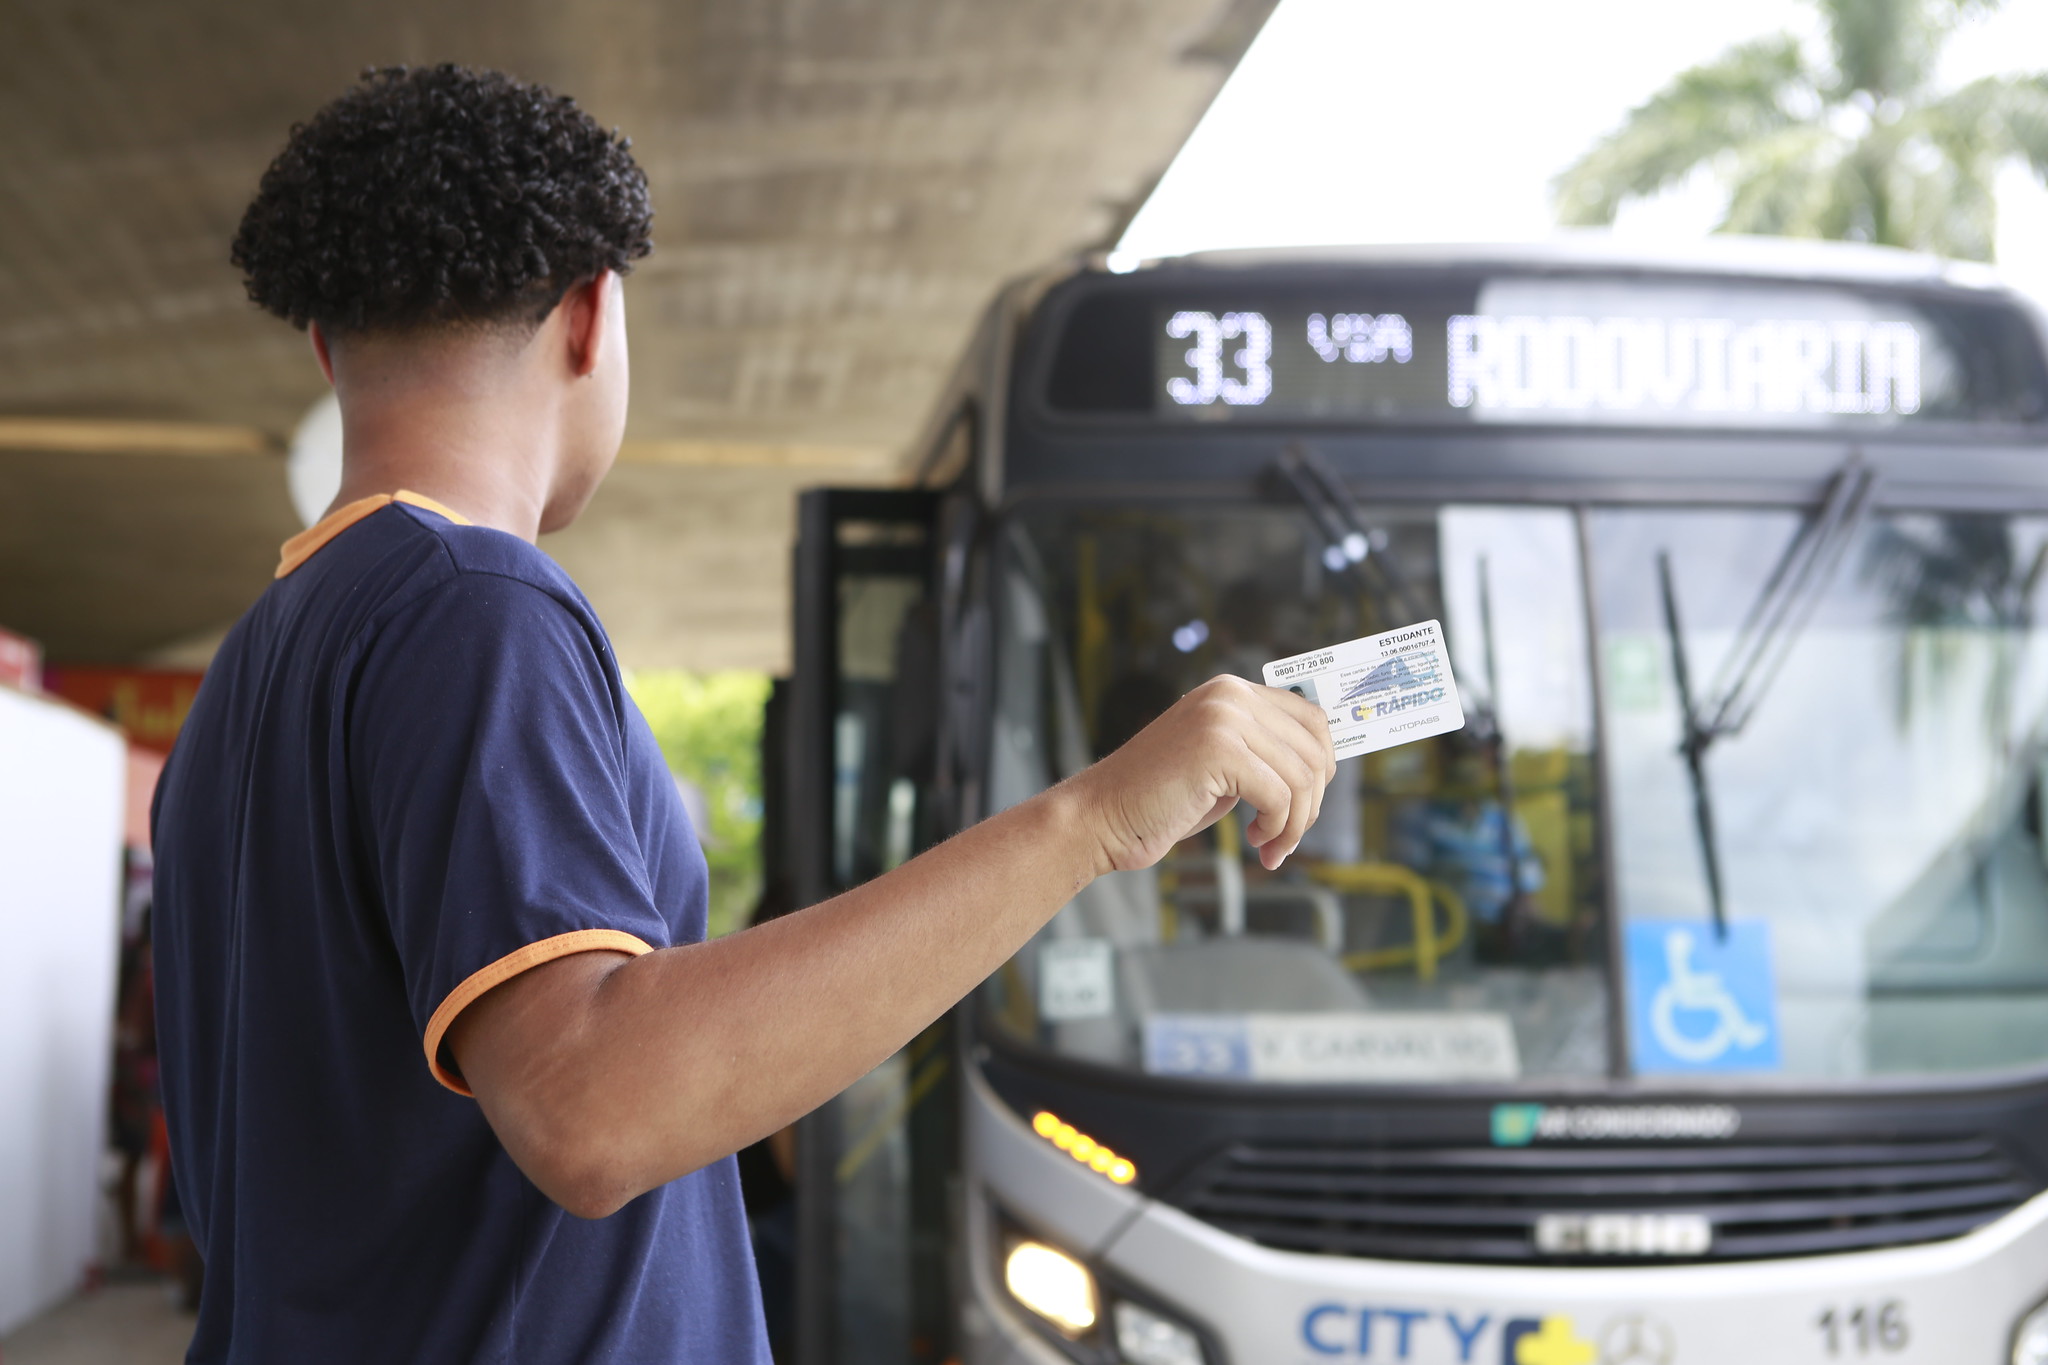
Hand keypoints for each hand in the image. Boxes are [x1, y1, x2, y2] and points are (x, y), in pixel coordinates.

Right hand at [1070, 676, 1336, 873]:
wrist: (1103, 816)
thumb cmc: (1160, 799)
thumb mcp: (1220, 765)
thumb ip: (1261, 753)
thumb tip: (1321, 767)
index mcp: (1231, 691)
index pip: (1311, 718)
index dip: (1323, 765)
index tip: (1307, 804)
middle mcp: (1230, 695)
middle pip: (1314, 750)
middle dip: (1311, 804)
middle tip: (1287, 836)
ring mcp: (1223, 718)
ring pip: (1302, 777)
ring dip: (1294, 824)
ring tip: (1270, 845)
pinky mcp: (1218, 750)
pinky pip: (1279, 796)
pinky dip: (1277, 828)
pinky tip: (1254, 841)